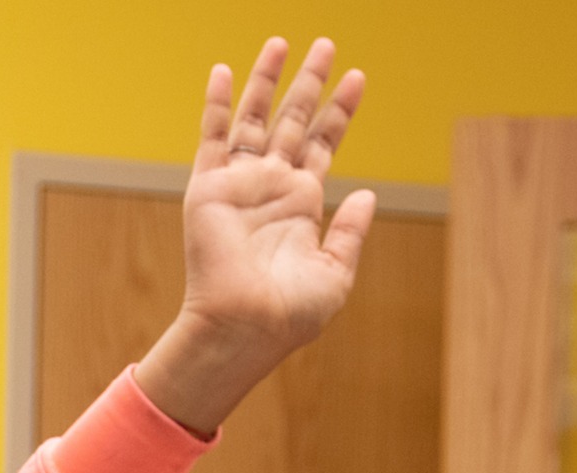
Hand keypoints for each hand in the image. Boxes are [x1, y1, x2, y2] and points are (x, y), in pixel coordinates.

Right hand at [135, 39, 374, 435]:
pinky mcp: (209, 188)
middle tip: (326, 44)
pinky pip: (212, 138)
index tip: (357, 77)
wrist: (243, 327)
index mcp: (301, 206)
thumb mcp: (335, 272)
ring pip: (255, 119)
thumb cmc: (288, 315)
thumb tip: (366, 194)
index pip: (324, 145)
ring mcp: (239, 185)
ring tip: (283, 42)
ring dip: (268, 81)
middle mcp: (270, 188)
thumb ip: (350, 232)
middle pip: (293, 122)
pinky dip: (215, 104)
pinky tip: (223, 71)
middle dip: (309, 83)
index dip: (340, 111)